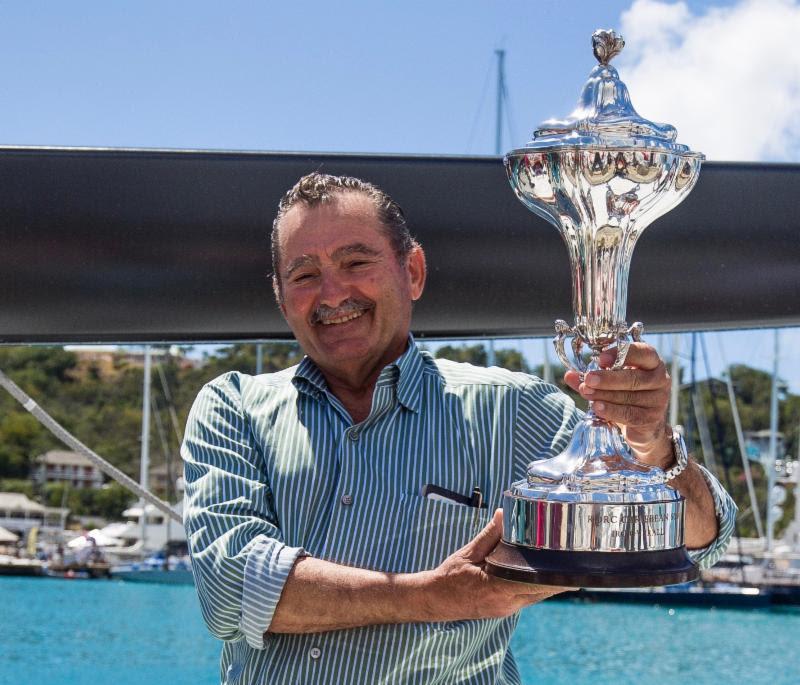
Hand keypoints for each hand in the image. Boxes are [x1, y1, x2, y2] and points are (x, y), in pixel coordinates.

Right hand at [416, 509, 567, 621]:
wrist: (435, 600)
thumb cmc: (449, 577)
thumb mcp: (468, 553)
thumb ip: (488, 535)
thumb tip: (503, 514)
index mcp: (496, 588)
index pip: (534, 585)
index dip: (555, 579)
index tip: (570, 570)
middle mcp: (505, 603)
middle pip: (541, 592)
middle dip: (558, 580)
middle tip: (574, 563)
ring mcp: (505, 609)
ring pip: (535, 596)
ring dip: (548, 584)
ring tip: (563, 567)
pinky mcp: (504, 609)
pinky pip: (527, 598)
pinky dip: (536, 587)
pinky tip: (543, 574)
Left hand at [564, 342, 672, 467]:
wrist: (643, 426)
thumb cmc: (625, 395)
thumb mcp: (610, 383)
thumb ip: (591, 378)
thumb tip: (569, 375)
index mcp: (651, 363)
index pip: (643, 352)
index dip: (622, 353)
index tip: (600, 359)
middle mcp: (660, 379)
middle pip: (634, 377)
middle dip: (608, 378)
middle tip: (588, 379)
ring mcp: (658, 400)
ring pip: (629, 397)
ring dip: (605, 395)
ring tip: (587, 393)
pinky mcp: (652, 419)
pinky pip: (630, 414)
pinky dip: (612, 411)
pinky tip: (597, 407)